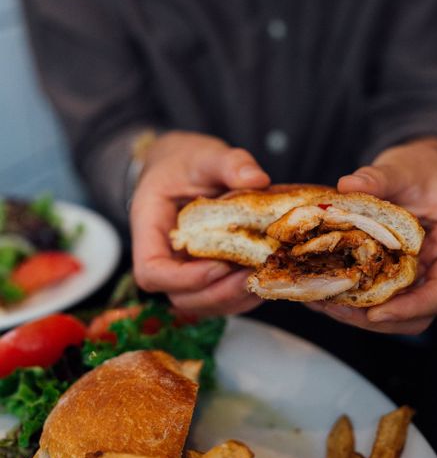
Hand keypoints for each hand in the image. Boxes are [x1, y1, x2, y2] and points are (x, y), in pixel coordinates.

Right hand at [130, 131, 269, 317]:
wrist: (183, 165)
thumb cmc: (186, 160)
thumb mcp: (205, 155)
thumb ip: (229, 163)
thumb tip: (257, 179)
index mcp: (149, 228)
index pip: (151, 272)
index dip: (184, 279)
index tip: (220, 265)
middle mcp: (164, 256)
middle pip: (179, 297)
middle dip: (217, 294)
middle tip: (252, 275)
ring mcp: (183, 268)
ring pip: (201, 303)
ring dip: (233, 299)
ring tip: (264, 278)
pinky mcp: (204, 272)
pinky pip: (218, 296)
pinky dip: (242, 295)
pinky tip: (267, 277)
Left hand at [307, 138, 436, 333]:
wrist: (419, 166)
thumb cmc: (422, 167)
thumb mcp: (403, 168)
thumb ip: (379, 177)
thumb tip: (348, 185)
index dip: (411, 308)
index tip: (375, 313)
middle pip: (418, 313)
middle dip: (377, 318)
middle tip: (335, 309)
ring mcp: (418, 273)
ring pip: (396, 310)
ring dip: (359, 312)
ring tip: (320, 301)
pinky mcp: (394, 271)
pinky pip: (377, 292)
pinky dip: (351, 295)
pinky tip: (321, 288)